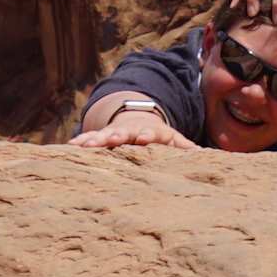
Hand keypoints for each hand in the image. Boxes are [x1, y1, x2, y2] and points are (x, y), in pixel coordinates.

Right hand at [73, 98, 196, 149]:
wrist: (137, 120)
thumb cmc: (158, 136)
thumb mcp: (173, 139)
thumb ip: (185, 147)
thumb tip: (205, 155)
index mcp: (150, 131)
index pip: (148, 132)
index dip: (146, 135)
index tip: (142, 138)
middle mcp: (130, 130)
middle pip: (123, 132)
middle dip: (116, 135)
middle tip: (109, 139)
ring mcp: (114, 132)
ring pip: (103, 135)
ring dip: (94, 140)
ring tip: (83, 145)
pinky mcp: (102, 137)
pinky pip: (90, 139)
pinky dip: (81, 142)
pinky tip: (70, 147)